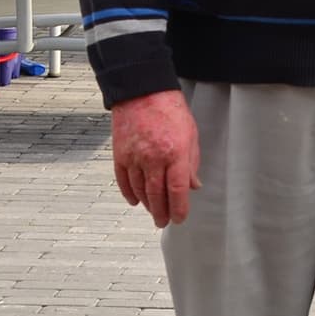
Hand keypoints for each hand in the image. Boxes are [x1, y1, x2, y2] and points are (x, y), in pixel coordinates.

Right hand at [110, 89, 200, 227]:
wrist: (143, 93)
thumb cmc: (171, 110)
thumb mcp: (191, 134)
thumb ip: (191, 162)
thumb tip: (194, 186)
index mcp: (175, 152)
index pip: (177, 189)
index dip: (179, 208)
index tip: (180, 218)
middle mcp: (153, 158)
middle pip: (157, 194)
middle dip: (162, 212)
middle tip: (164, 222)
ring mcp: (134, 158)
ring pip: (140, 190)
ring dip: (147, 205)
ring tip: (154, 213)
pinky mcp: (120, 155)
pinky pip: (124, 181)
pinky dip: (130, 194)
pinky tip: (136, 201)